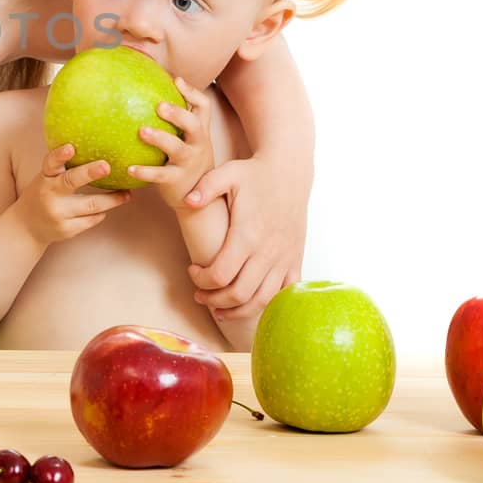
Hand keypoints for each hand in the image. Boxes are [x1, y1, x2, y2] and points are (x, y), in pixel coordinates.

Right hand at [17, 143, 132, 245]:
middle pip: (71, 182)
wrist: (27, 228)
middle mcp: (50, 195)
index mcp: (44, 179)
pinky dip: (100, 213)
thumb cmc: (42, 195)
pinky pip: (91, 220)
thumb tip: (94, 146)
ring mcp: (58, 214)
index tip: (70, 148)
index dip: (59, 155)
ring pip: (91, 205)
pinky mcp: (67, 229)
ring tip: (126, 194)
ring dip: (112, 199)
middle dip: (90, 173)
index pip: (50, 164)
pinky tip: (106, 209)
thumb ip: (62, 168)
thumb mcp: (45, 179)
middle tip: (106, 166)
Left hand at [125, 77, 213, 210]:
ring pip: (177, 148)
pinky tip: (129, 168)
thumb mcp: (187, 142)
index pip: (203, 107)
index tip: (176, 80)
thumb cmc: (186, 164)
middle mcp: (198, 145)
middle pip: (194, 124)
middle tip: (159, 105)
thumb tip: (142, 99)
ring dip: (160, 138)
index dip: (192, 92)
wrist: (199, 200)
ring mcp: (189, 162)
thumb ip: (173, 125)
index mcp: (199, 132)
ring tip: (141, 131)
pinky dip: (145, 171)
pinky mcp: (177, 180)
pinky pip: (160, 175)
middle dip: (178, 113)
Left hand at [182, 152, 309, 320]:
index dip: (202, 280)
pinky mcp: (295, 259)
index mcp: (248, 234)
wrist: (290, 172)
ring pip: (262, 300)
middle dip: (214, 300)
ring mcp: (284, 258)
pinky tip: (249, 302)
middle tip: (199, 295)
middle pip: (239, 294)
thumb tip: (186, 200)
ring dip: (238, 310)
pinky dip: (267, 304)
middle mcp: (268, 251)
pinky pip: (284, 293)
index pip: (221, 274)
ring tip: (219, 308)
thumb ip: (205, 187)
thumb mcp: (227, 173)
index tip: (192, 270)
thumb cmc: (255, 174)